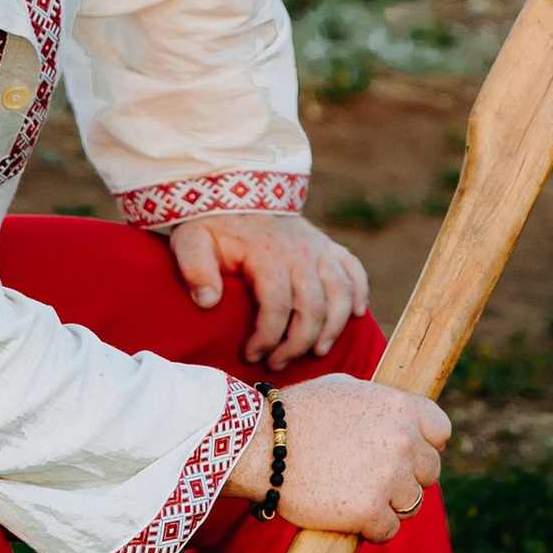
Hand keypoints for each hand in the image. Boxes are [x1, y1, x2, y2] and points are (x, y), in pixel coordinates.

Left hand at [165, 210, 369, 367]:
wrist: (234, 187)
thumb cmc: (211, 222)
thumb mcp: (191, 241)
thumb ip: (195, 269)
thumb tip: (208, 302)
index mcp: (268, 256)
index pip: (276, 307)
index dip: (266, 338)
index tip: (251, 356)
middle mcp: (301, 253)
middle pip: (312, 308)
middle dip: (297, 344)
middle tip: (277, 364)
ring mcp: (318, 248)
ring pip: (341, 294)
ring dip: (333, 327)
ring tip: (317, 352)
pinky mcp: (327, 244)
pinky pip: (354, 269)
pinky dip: (360, 292)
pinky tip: (358, 315)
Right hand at [224, 372, 448, 540]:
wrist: (261, 445)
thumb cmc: (297, 413)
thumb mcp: (343, 388)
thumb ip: (377, 401)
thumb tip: (396, 415)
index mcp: (399, 406)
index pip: (441, 431)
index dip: (426, 445)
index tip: (408, 455)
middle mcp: (402, 440)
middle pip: (430, 472)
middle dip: (407, 478)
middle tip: (378, 481)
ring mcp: (388, 477)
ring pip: (411, 504)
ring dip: (390, 505)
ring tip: (361, 499)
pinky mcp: (369, 511)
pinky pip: (388, 530)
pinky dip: (372, 530)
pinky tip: (353, 520)